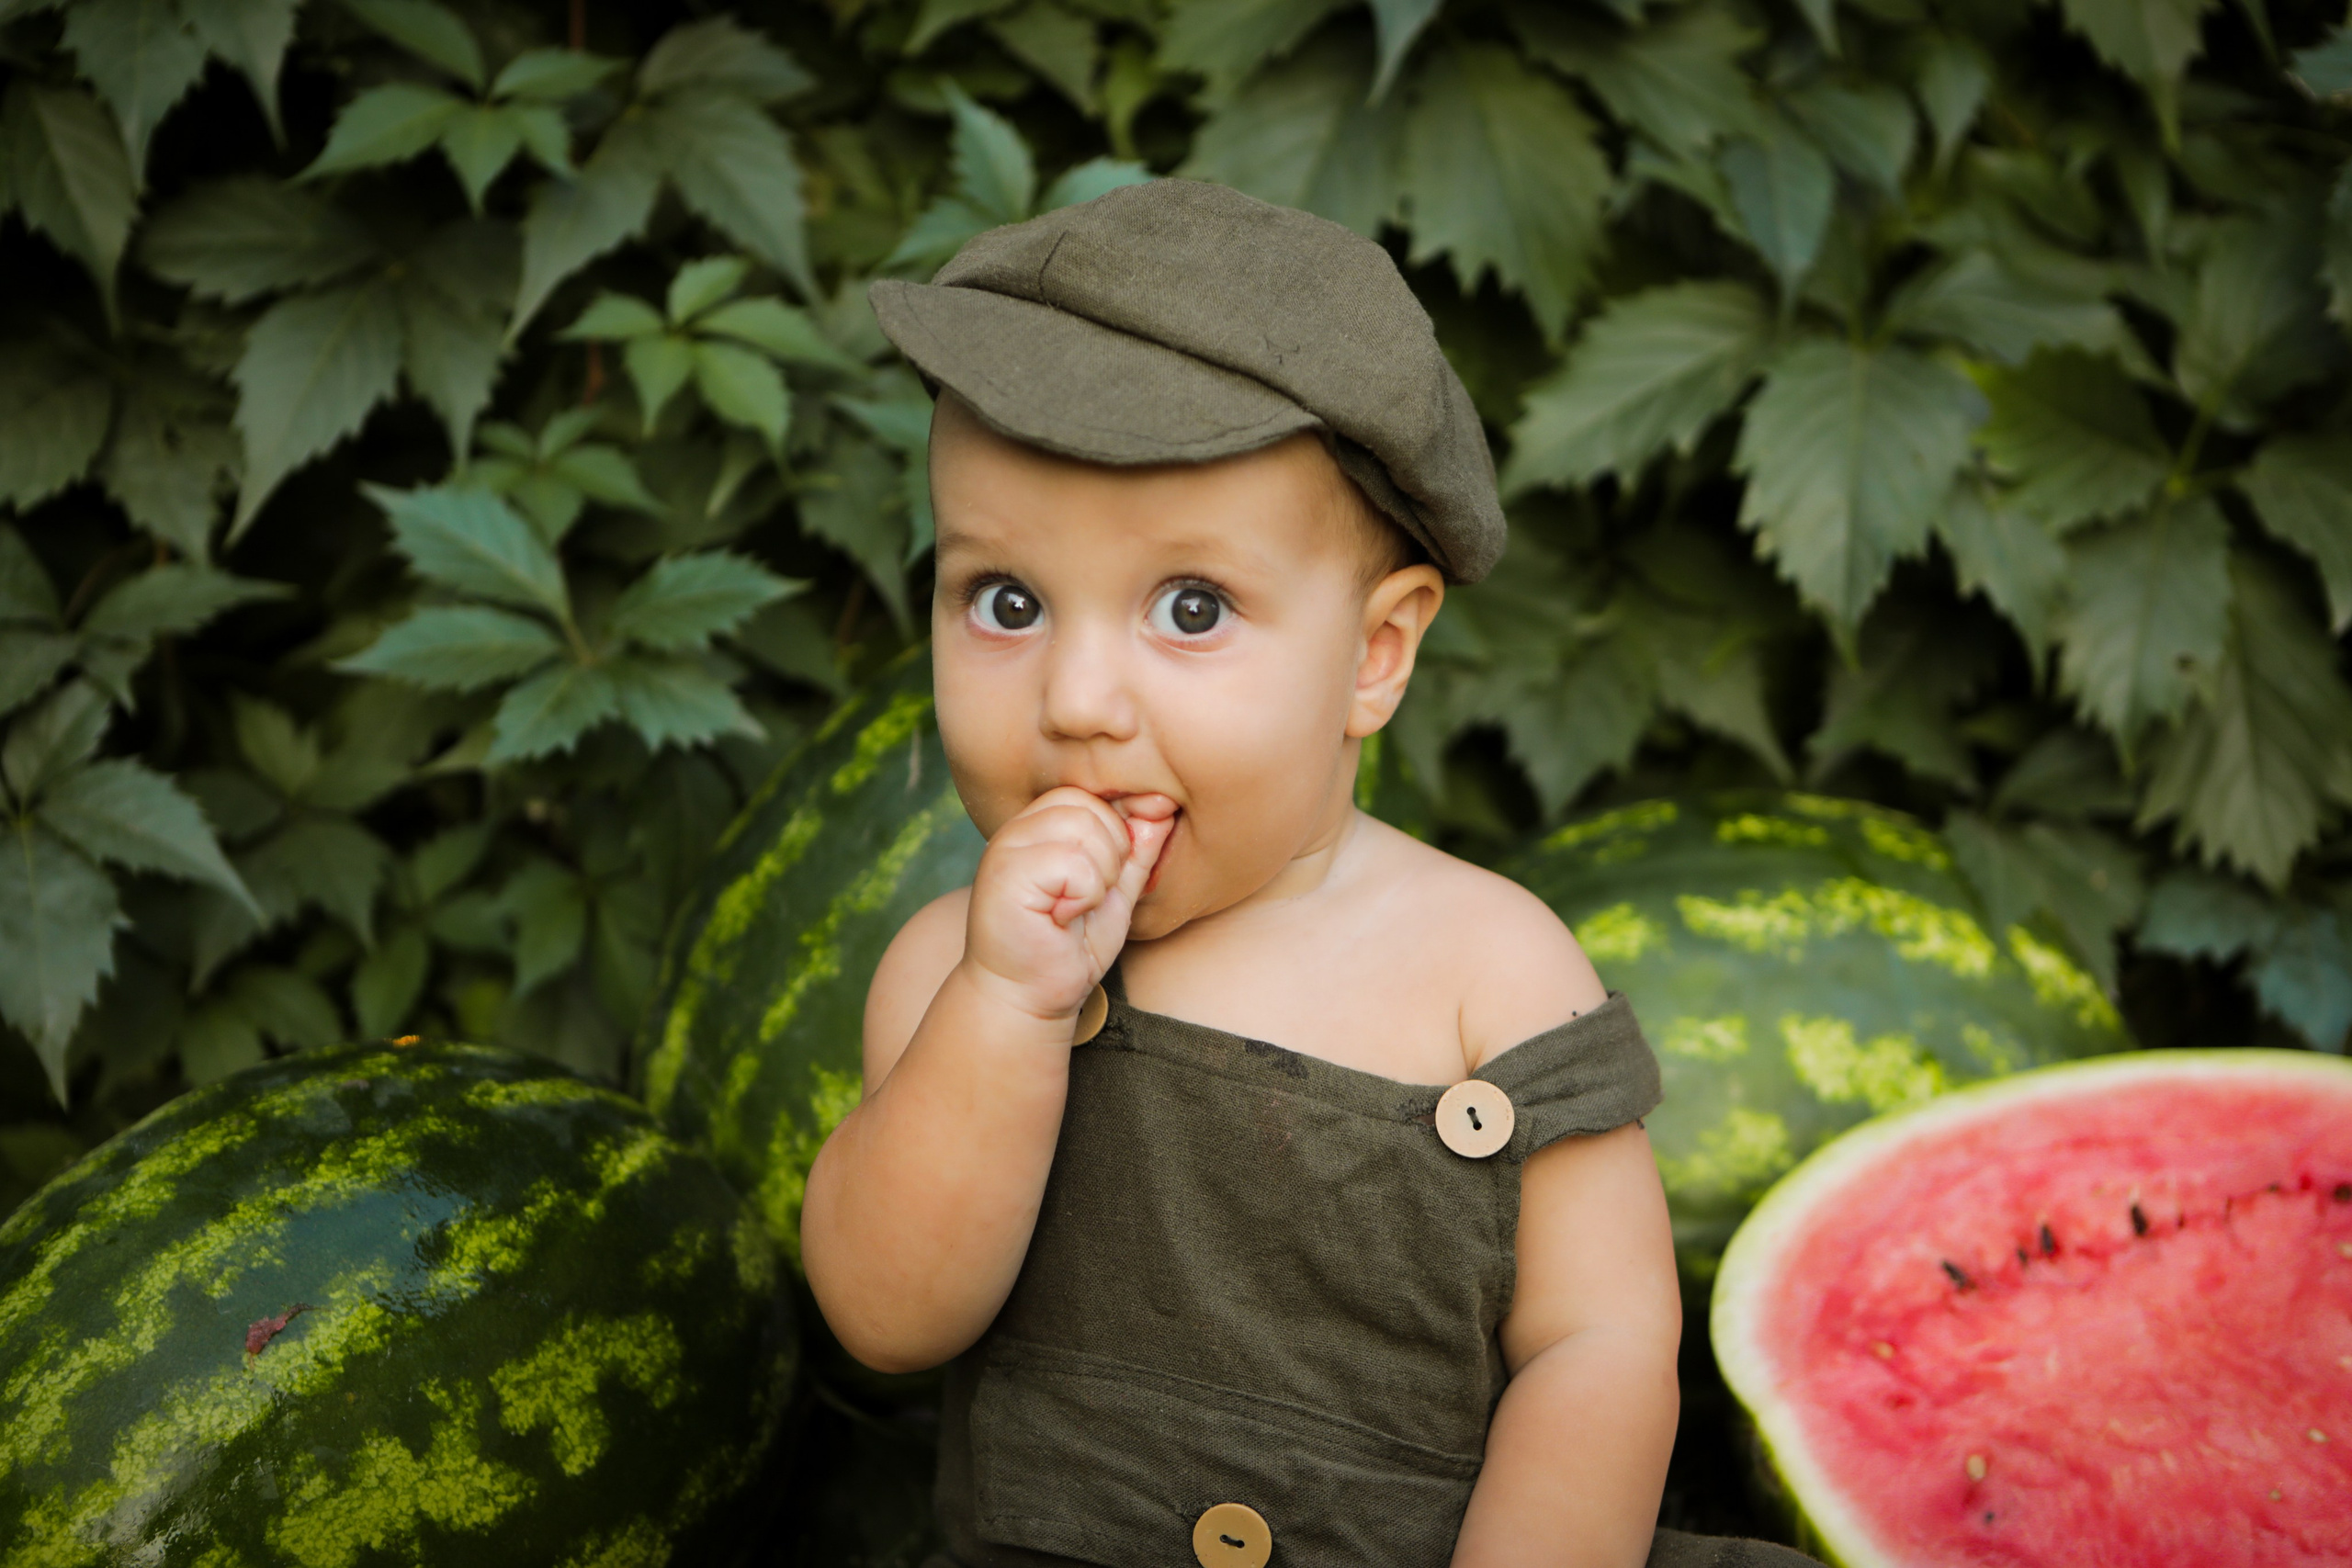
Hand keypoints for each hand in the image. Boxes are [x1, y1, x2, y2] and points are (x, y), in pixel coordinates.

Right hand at [962, 787, 1175, 1024]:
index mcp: (1040, 826)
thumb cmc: (1071, 948)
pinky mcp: (1005, 874)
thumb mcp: (1117, 893)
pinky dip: (1085, 896)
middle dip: (1112, 855)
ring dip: (1099, 877)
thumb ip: (1137, 851)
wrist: (1028, 999)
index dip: (1118, 832)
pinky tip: (1062, 919)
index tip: (1106, 881)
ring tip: (1076, 908)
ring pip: (1083, 827)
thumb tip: (1163, 805)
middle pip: (1089, 805)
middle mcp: (1019, 829)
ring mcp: (1007, 848)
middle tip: (1089, 898)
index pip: (1093, 795)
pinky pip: (1073, 863)